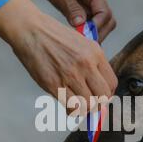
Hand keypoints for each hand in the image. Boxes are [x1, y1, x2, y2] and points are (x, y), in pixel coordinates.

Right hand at [0, 0, 117, 110]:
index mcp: (95, 53)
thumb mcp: (81, 43)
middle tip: (92, 105)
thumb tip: (96, 86)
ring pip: (88, 105)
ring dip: (85, 109)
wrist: (30, 30)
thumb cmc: (53, 36)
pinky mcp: (54, 84)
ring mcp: (70, 75)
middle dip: (99, 105)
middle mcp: (86, 65)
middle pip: (103, 96)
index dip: (108, 94)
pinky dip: (72, 110)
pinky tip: (69, 105)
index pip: (112, 83)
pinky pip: (71, 107)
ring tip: (79, 105)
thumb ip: (91, 63)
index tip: (102, 97)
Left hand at [25, 0, 115, 41]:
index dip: (98, 27)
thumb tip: (81, 25)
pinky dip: (86, 32)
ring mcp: (89, 2)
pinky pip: (89, 23)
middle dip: (99, 33)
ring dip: (93, 34)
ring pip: (100, 23)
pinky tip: (77, 39)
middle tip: (86, 46)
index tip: (87, 38)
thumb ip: (71, 8)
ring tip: (81, 45)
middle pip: (107, 20)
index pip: (104, 12)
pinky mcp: (81, 7)